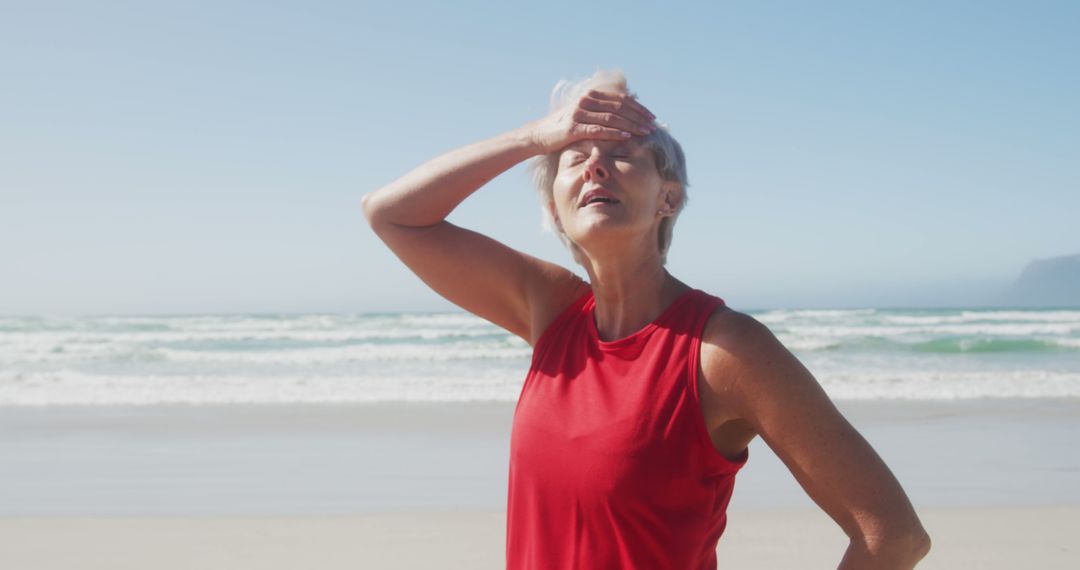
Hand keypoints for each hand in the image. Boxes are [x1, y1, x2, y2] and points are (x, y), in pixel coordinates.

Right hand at [524, 90, 657, 154]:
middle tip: (652, 125)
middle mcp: (586, 101)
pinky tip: (627, 137)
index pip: (620, 99)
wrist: (539, 135)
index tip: (651, 116)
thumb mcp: (582, 116)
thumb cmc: (563, 128)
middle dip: (638, 117)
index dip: (638, 108)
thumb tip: (621, 117)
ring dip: (631, 125)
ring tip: (645, 132)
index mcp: (591, 96)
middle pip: (619, 107)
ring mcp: (579, 113)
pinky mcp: (574, 127)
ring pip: (612, 118)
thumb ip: (599, 113)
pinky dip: (615, 133)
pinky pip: (598, 130)